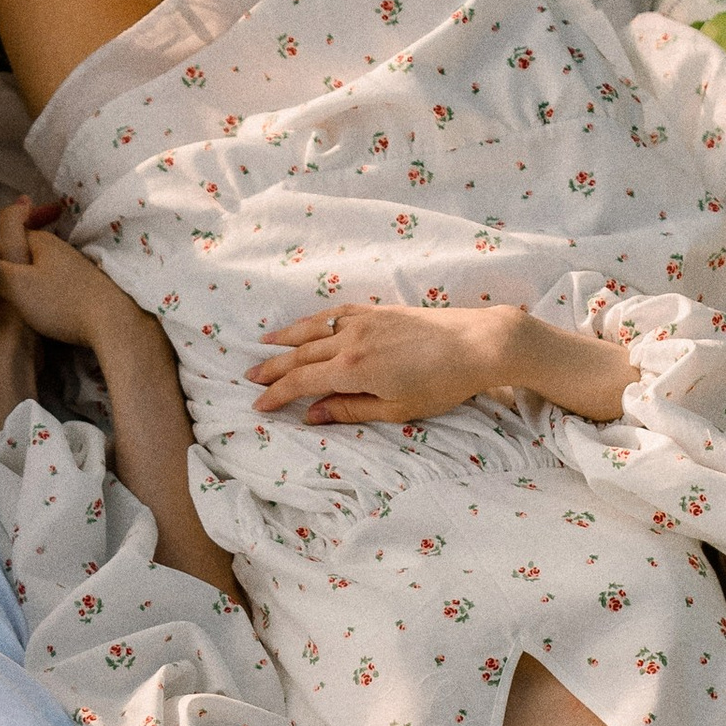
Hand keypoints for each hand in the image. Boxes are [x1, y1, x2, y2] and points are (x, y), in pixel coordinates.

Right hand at [0, 199, 143, 354]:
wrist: (112, 323)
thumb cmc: (61, 303)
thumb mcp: (16, 286)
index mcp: (39, 240)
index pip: (5, 232)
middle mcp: (57, 246)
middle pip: (21, 247)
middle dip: (6, 258)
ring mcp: (73, 264)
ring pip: (37, 264)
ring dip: (23, 273)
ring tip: (10, 294)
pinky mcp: (83, 283)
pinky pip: (51, 278)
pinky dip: (40, 286)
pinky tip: (37, 302)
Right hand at [250, 300, 526, 425]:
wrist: (476, 343)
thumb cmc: (441, 383)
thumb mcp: (395, 408)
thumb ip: (350, 410)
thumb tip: (312, 415)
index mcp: (351, 369)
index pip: (301, 382)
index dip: (277, 394)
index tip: (259, 405)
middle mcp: (349, 340)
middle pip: (300, 355)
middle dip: (273, 367)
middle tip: (249, 377)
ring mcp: (363, 321)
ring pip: (314, 329)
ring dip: (286, 338)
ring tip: (265, 344)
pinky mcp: (378, 311)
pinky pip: (335, 314)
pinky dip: (315, 321)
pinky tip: (309, 325)